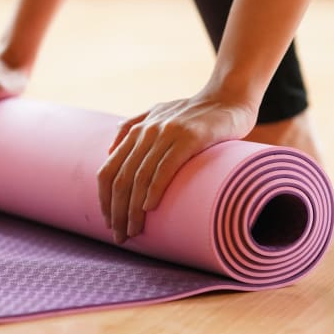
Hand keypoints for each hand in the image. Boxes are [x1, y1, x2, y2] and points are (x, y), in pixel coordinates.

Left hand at [97, 91, 257, 243]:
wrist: (230, 97)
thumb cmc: (195, 113)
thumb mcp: (159, 113)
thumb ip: (134, 126)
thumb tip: (110, 149)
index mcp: (136, 130)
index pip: (107, 170)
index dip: (104, 200)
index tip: (109, 222)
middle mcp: (146, 131)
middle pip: (120, 178)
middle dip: (116, 211)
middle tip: (120, 236)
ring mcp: (166, 132)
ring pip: (139, 177)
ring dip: (132, 209)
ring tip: (133, 231)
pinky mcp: (190, 137)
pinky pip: (165, 167)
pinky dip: (154, 189)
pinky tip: (149, 208)